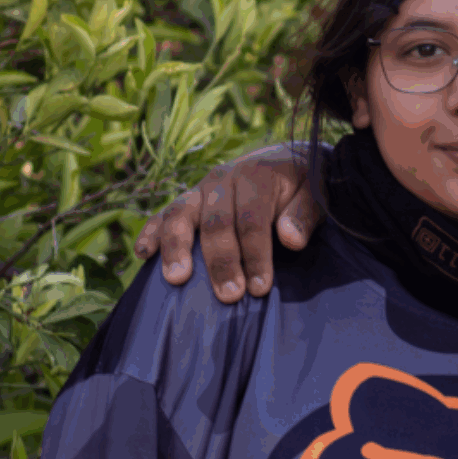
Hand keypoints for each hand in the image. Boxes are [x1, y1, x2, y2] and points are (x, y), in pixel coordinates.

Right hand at [133, 143, 320, 302]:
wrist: (285, 162)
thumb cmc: (302, 187)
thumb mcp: (314, 196)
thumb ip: (303, 215)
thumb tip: (290, 240)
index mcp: (255, 176)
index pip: (252, 219)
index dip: (255, 255)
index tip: (259, 288)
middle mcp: (222, 180)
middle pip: (215, 222)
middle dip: (221, 261)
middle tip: (229, 295)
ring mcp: (200, 190)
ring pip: (180, 214)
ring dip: (176, 247)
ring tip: (176, 279)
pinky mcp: (187, 202)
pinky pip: (162, 215)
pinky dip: (151, 233)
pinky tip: (143, 254)